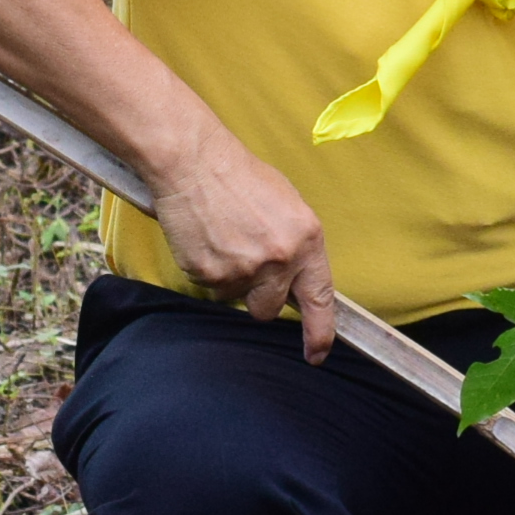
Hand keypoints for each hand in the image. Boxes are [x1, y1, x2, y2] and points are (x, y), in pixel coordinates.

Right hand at [149, 123, 338, 358]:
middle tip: (245, 263)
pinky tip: (205, 238)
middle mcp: (280, 259)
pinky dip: (207, 268)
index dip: (320, 333)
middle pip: (269, 309)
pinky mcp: (211, 274)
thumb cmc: (239, 177)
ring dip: (230, 279)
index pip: (320, 298)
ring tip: (223, 238)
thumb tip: (297, 278)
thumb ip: (296, 245)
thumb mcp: (287, 205)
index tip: (318, 353)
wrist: (194, 162)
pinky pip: (210, 287)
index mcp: (306, 239)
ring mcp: (245, 269)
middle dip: (258, 296)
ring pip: (236, 298)